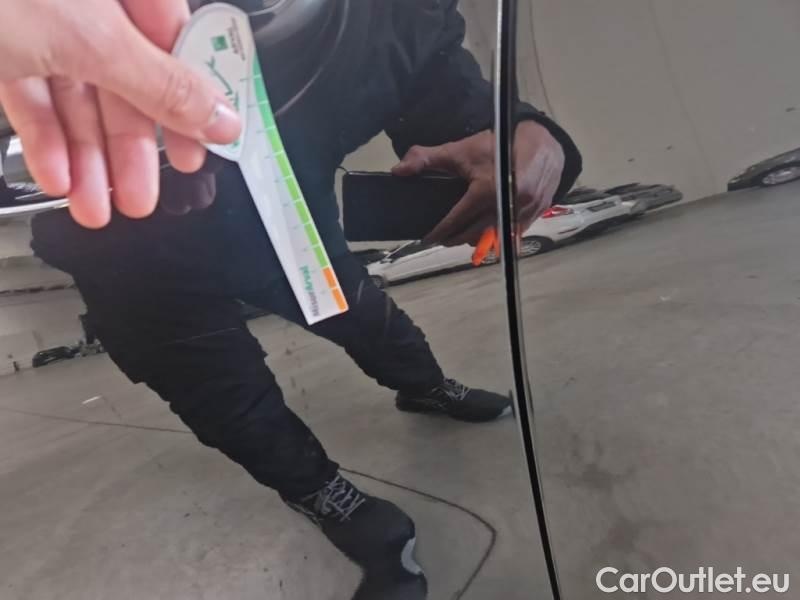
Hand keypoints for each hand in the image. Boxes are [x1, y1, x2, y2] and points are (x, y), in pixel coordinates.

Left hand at [0, 0, 241, 227]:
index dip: (188, 104)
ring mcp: (35, 16)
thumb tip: (223, 117)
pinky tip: (57, 176)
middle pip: (125, 78)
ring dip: (87, 157)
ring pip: (75, 93)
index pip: (176, 43)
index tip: (193, 153)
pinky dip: (42, 137)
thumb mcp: (88, 38)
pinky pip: (28, 92)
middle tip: (141, 197)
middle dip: (129, 149)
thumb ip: (160, 84)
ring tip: (98, 207)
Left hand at [392, 121, 564, 245]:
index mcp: (486, 190)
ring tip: (462, 237)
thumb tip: (399, 170)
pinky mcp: (535, 215)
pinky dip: (499, 236)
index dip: (440, 231)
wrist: (543, 141)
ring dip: (476, 240)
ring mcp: (522, 212)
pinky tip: (489, 236)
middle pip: (474, 233)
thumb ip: (427, 159)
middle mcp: (505, 204)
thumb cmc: (500, 143)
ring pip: (494, 236)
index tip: (428, 238)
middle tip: (443, 240)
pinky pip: (513, 234)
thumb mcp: (461, 149)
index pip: (456, 219)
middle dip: (455, 239)